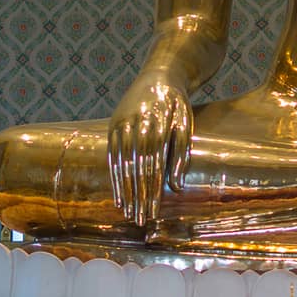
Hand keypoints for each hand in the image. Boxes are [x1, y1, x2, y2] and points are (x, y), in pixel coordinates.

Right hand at [108, 75, 191, 225]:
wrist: (159, 75)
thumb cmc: (176, 104)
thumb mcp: (185, 123)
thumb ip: (181, 152)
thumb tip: (176, 186)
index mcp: (155, 123)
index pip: (153, 164)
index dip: (152, 189)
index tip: (154, 211)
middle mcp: (134, 124)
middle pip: (136, 167)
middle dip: (138, 196)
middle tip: (141, 220)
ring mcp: (120, 125)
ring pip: (122, 164)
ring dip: (125, 192)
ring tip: (129, 214)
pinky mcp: (112, 127)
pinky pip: (112, 158)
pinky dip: (115, 178)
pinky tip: (118, 197)